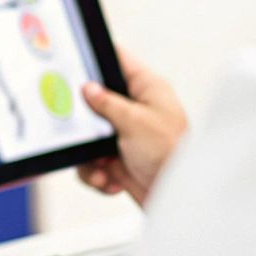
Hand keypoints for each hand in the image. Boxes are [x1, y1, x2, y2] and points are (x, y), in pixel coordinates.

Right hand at [78, 47, 186, 207]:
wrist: (178, 197)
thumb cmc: (171, 153)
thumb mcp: (135, 121)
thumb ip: (108, 103)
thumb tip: (88, 88)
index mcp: (147, 89)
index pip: (120, 60)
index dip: (98, 57)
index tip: (77, 59)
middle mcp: (136, 110)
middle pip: (96, 103)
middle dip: (86, 123)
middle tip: (86, 130)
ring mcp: (126, 135)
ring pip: (90, 137)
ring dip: (90, 157)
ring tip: (102, 166)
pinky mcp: (120, 160)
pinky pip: (94, 162)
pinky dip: (98, 174)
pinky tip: (110, 180)